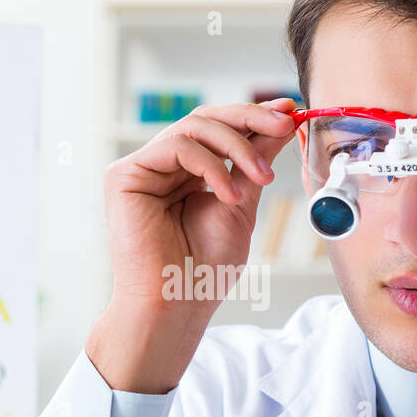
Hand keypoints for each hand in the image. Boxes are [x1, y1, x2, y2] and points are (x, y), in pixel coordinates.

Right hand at [87, 99, 297, 391]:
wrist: (177, 304)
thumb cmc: (205, 268)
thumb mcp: (242, 202)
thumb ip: (255, 160)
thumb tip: (283, 120)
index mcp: (187, 173)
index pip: (219, 130)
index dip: (254, 117)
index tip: (291, 112)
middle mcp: (163, 166)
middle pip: (205, 118)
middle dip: (250, 117)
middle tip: (285, 123)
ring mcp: (143, 169)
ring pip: (193, 126)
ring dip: (238, 147)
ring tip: (262, 178)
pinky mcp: (125, 176)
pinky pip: (176, 147)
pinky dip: (211, 165)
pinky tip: (230, 195)